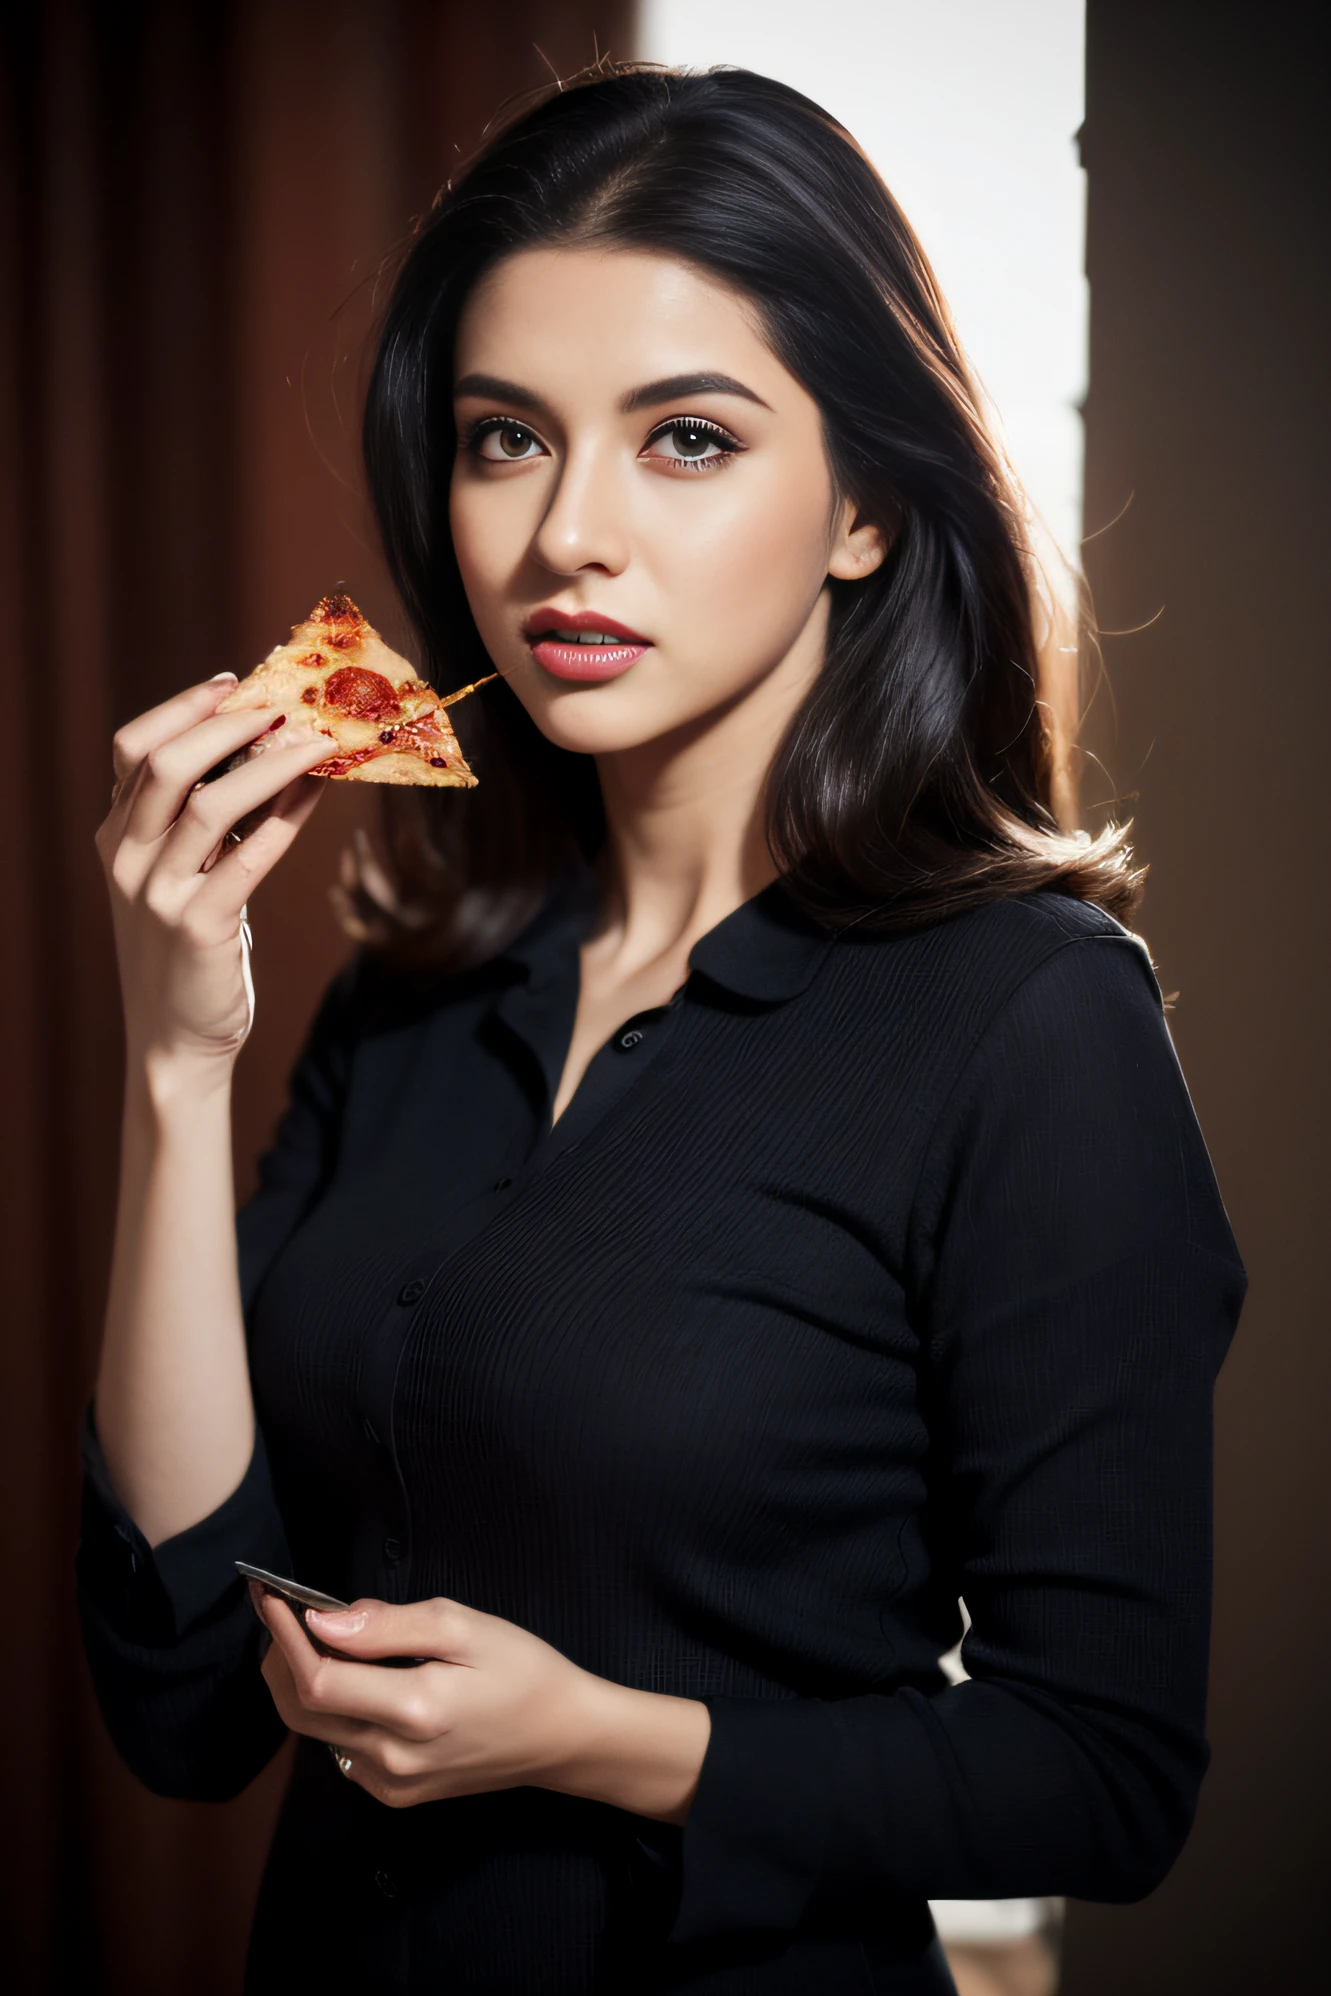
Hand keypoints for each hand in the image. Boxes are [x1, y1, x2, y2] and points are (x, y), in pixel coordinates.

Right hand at [97, 674, 330, 1069]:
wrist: (175, 1039)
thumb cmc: (189, 952)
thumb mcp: (179, 879)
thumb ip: (200, 825)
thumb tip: (267, 754)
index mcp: (117, 838)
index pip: (134, 749)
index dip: (182, 708)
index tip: (233, 683)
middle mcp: (127, 859)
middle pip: (165, 764)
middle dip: (227, 724)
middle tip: (282, 703)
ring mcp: (157, 893)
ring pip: (208, 803)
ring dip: (269, 762)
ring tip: (315, 739)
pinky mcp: (198, 927)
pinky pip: (250, 854)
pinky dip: (288, 815)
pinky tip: (318, 792)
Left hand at [255, 1588, 710, 1821]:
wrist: (561, 1737)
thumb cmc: (523, 1670)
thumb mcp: (464, 1626)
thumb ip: (389, 1626)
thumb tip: (323, 1621)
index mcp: (416, 1711)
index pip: (319, 1678)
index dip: (283, 1635)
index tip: (268, 1594)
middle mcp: (394, 1758)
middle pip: (302, 1710)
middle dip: (279, 1656)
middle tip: (281, 1610)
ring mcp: (392, 1784)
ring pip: (315, 1733)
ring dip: (298, 1682)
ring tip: (306, 1636)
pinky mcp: (395, 1794)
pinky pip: (339, 1750)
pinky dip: (328, 1711)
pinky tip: (348, 1679)